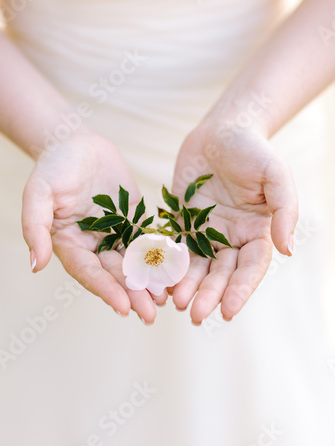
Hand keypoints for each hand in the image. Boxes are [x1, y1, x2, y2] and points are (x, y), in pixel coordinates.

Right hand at [22, 131, 164, 323]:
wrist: (78, 144)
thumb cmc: (55, 166)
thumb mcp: (38, 192)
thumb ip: (34, 226)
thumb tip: (36, 265)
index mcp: (70, 245)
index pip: (88, 273)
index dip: (105, 290)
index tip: (124, 307)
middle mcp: (93, 246)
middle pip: (115, 274)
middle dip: (133, 294)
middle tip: (151, 315)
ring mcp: (115, 235)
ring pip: (134, 264)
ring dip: (149, 283)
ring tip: (166, 301)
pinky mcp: (134, 223)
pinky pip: (148, 243)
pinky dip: (161, 258)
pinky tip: (175, 271)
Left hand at [171, 123, 297, 323]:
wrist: (221, 131)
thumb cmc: (253, 150)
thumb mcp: (276, 176)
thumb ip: (285, 211)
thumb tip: (288, 251)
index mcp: (255, 232)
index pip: (250, 269)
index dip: (240, 291)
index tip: (227, 312)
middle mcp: (230, 238)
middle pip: (220, 273)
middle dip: (208, 295)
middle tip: (195, 315)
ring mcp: (204, 232)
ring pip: (195, 266)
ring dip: (186, 286)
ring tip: (175, 303)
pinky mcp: (181, 223)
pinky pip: (173, 247)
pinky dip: (166, 264)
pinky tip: (157, 280)